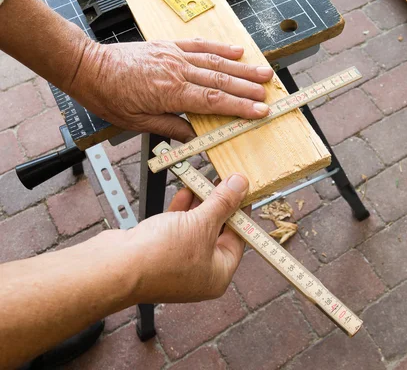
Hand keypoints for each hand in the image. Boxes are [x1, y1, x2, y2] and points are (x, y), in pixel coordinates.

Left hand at [67, 39, 274, 141]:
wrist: (88, 67)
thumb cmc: (109, 96)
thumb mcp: (137, 123)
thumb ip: (171, 128)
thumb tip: (195, 137)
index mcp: (170, 93)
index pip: (213, 101)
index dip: (240, 107)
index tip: (259, 111)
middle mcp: (176, 71)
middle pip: (220, 81)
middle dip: (248, 88)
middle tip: (269, 93)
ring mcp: (174, 56)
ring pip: (215, 62)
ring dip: (241, 68)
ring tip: (262, 72)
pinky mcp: (169, 47)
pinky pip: (199, 45)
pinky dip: (220, 48)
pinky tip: (236, 51)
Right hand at [128, 174, 248, 302]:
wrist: (115, 267)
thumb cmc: (161, 257)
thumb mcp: (202, 224)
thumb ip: (223, 203)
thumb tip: (240, 186)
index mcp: (218, 275)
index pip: (239, 238)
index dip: (242, 212)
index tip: (244, 191)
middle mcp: (200, 272)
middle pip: (217, 232)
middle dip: (220, 204)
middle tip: (225, 181)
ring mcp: (178, 262)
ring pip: (196, 227)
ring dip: (201, 203)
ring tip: (206, 179)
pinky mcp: (159, 251)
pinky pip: (177, 227)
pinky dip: (182, 210)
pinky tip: (186, 190)